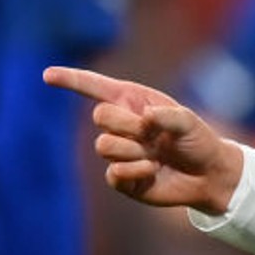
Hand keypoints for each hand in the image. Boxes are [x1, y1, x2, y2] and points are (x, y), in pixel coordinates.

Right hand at [43, 67, 243, 212]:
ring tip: (156, 155)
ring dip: (133, 149)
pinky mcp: (121, 178)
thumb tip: (143, 118)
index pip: (94, 87)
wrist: (206, 175)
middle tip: (152, 134)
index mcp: (132, 101)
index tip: (47, 75)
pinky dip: (136, 170)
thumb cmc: (197, 140)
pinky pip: (113, 173)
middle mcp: (121, 124)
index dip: (70, 80)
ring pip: (104, 145)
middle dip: (126, 124)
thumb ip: (167, 116)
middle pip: (100, 116)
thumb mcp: (189, 121)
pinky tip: (153, 171)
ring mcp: (119, 151)